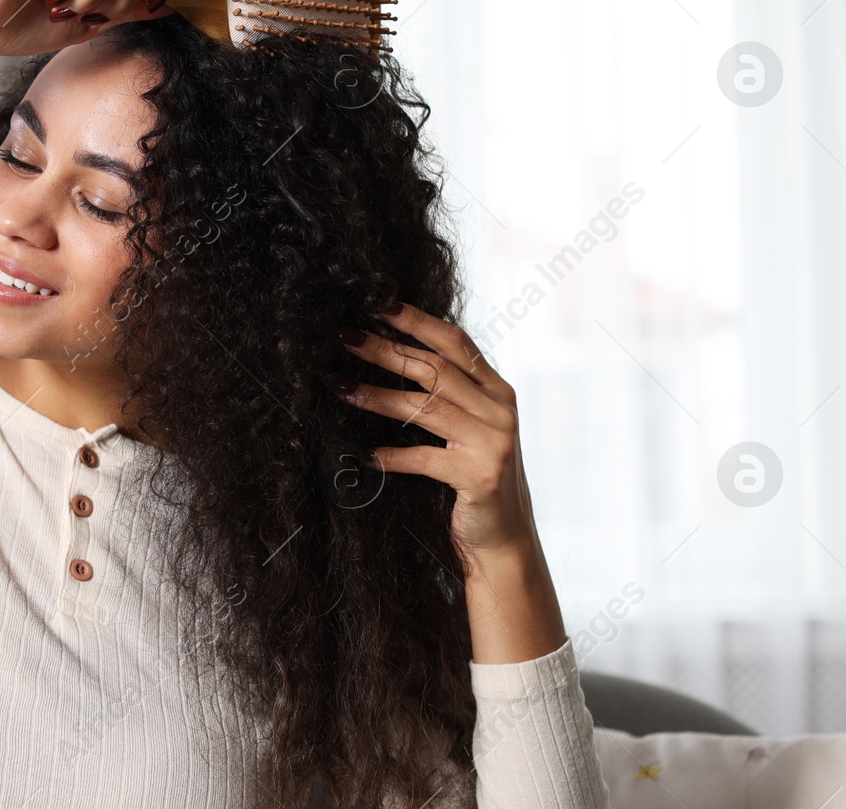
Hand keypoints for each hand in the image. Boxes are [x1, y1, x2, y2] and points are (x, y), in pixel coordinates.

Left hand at [335, 303, 538, 562]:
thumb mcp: (470, 429)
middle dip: (386, 350)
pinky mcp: (479, 476)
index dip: (417, 321)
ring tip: (342, 388)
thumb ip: (449, 396)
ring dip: (378, 396)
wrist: (503, 540)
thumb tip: (391, 355)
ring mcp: (493, 442)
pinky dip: (390, 456)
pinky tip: (364, 455)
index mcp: (498, 391)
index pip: (456, 343)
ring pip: (425, 408)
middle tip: (345, 338)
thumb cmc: (474, 479)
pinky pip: (423, 458)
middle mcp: (500, 410)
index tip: (379, 304)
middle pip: (435, 369)